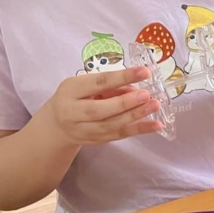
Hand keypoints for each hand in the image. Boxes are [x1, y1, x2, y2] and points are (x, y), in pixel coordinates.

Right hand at [42, 68, 161, 145]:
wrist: (56, 125)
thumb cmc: (74, 97)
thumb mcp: (84, 84)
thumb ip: (107, 85)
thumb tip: (135, 89)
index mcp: (70, 91)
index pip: (98, 83)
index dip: (122, 77)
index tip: (144, 71)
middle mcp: (73, 113)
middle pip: (99, 110)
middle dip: (125, 103)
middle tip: (146, 94)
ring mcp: (84, 130)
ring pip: (111, 125)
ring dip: (135, 116)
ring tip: (154, 105)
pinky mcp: (97, 140)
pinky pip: (120, 135)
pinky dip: (139, 130)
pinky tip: (156, 125)